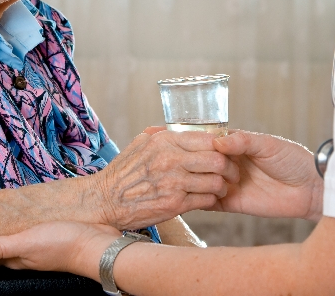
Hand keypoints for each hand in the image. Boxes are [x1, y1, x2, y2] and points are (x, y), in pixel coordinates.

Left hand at [0, 222, 119, 279]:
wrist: (100, 244)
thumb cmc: (63, 245)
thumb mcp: (26, 243)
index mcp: (18, 259)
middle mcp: (29, 255)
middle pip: (5, 247)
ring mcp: (44, 246)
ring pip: (22, 239)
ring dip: (12, 229)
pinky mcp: (58, 235)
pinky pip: (38, 230)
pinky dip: (31, 223)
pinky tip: (31, 213)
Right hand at [93, 129, 239, 229]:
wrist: (103, 201)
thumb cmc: (121, 174)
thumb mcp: (139, 144)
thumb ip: (160, 136)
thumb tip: (178, 130)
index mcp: (164, 140)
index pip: (207, 138)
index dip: (221, 146)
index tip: (225, 152)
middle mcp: (171, 159)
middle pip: (217, 159)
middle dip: (228, 167)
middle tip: (230, 172)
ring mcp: (174, 182)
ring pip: (216, 181)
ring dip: (222, 186)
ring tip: (221, 188)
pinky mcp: (175, 204)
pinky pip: (206, 200)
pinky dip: (211, 200)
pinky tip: (208, 199)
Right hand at [208, 131, 322, 220]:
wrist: (310, 189)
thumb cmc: (292, 161)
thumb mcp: (268, 144)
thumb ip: (243, 141)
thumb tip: (217, 141)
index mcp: (235, 145)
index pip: (208, 142)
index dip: (199, 144)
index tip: (196, 146)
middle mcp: (228, 163)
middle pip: (202, 162)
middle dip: (200, 164)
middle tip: (208, 166)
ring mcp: (228, 183)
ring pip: (202, 182)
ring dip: (199, 181)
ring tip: (205, 180)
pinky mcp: (231, 203)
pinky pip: (209, 203)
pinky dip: (200, 200)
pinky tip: (199, 196)